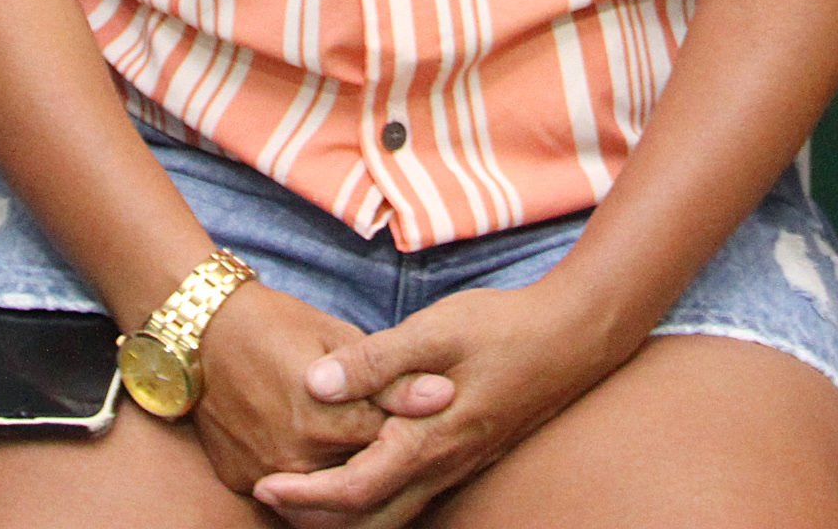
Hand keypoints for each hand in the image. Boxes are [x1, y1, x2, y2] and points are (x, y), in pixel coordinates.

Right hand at [178, 281, 418, 503]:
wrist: (200, 332)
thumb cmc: (275, 324)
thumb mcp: (337, 337)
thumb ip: (391, 378)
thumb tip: (444, 395)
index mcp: (322, 417)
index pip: (387, 440)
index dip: (405, 423)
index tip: (409, 402)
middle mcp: (294, 456)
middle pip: (360, 471)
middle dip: (378, 450)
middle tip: (378, 419)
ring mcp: (265, 473)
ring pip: (326, 488)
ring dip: (345, 465)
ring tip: (348, 431)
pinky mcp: (243, 480)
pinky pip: (289, 488)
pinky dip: (307, 471)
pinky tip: (313, 441)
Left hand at [250, 282, 622, 528]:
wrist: (573, 337)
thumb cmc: (503, 328)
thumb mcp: (434, 332)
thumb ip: (374, 360)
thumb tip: (314, 384)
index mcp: (426, 441)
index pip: (351, 492)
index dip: (303, 496)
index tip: (264, 487)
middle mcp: (441, 467)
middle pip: (369, 521)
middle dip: (318, 520)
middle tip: (274, 500)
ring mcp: (458, 465)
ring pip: (393, 513)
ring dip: (347, 512)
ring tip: (305, 492)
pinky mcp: (467, 454)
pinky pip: (412, 496)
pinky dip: (376, 497)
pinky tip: (361, 468)